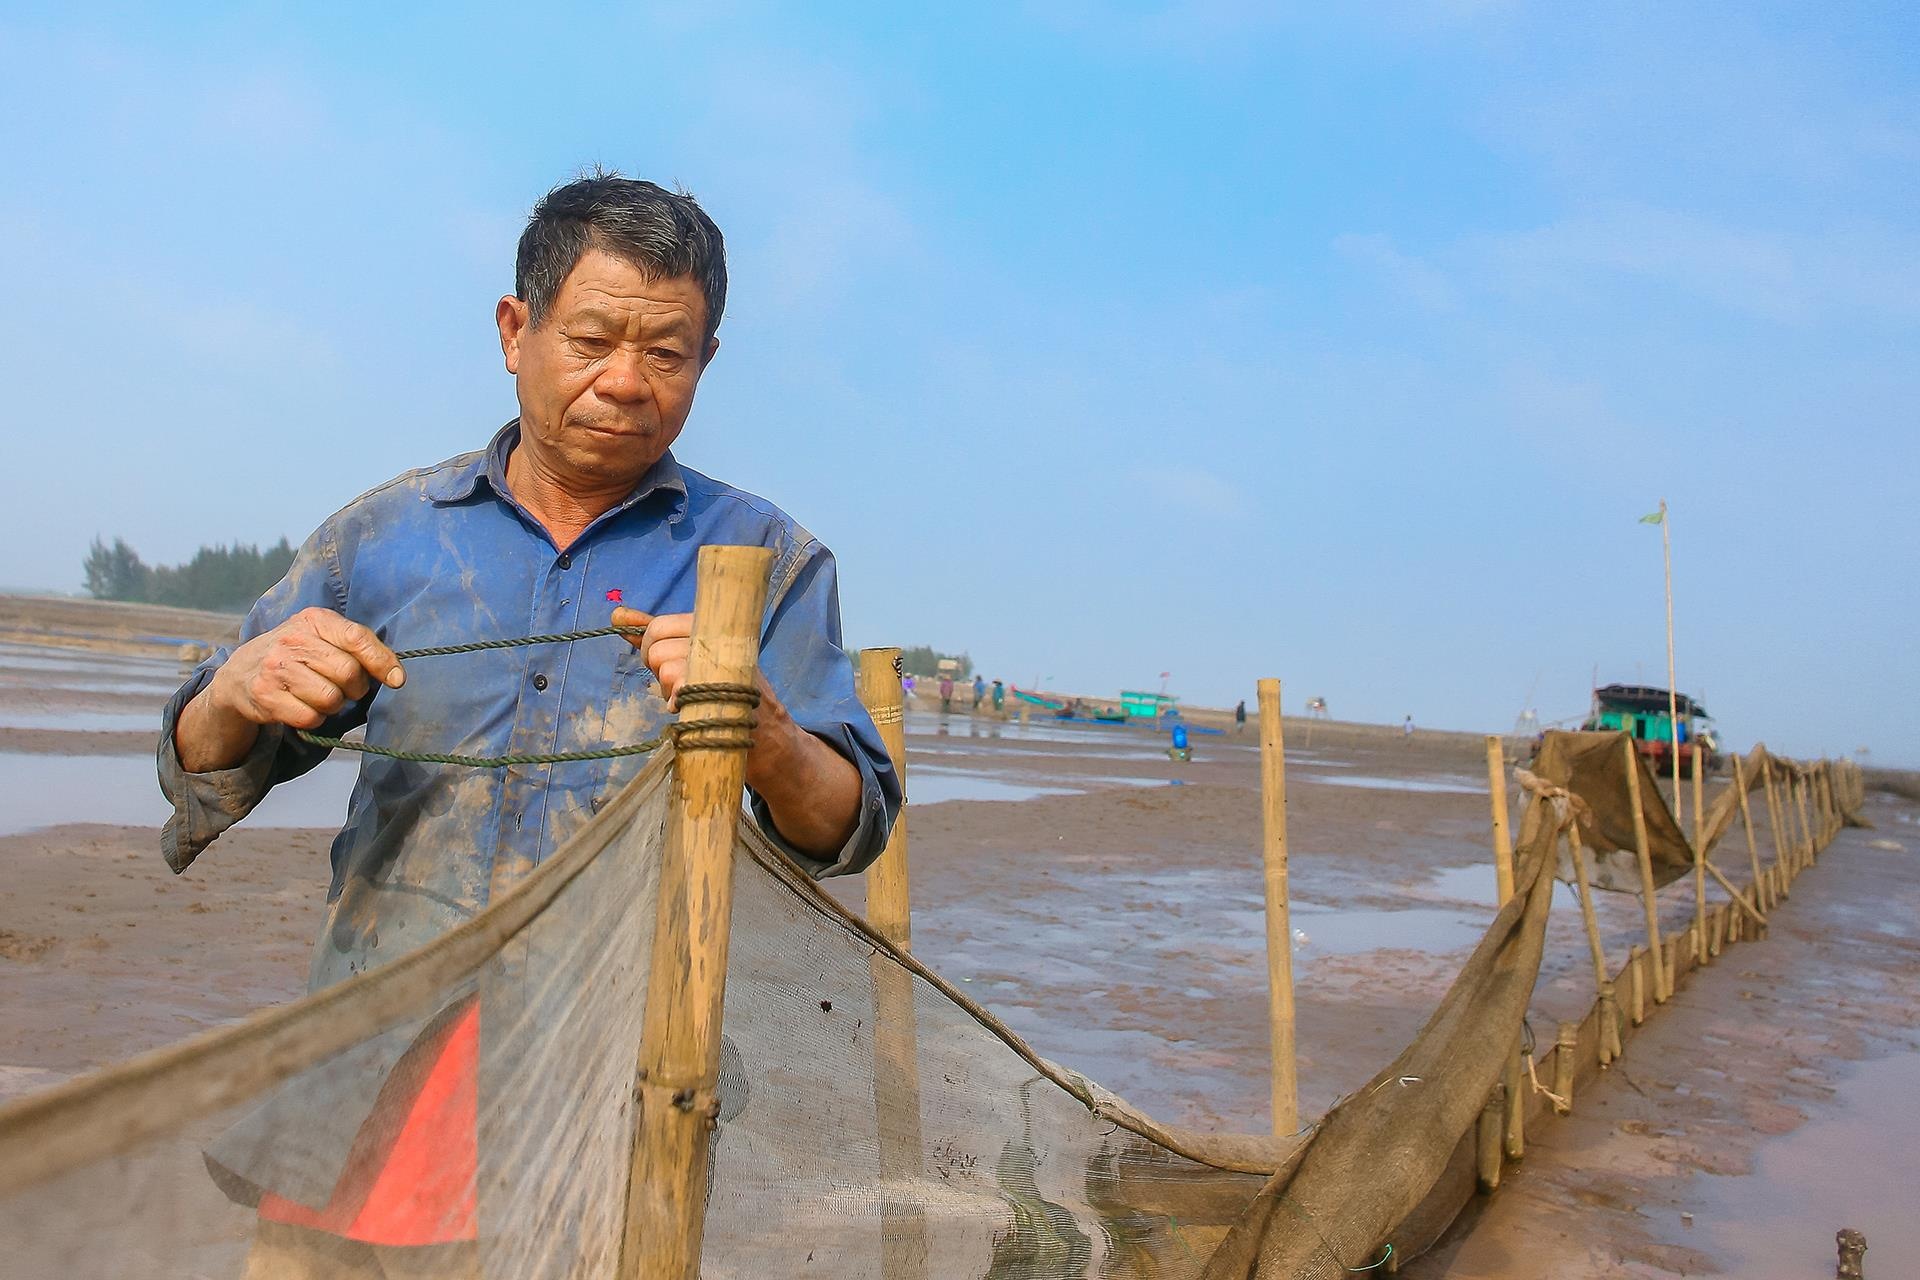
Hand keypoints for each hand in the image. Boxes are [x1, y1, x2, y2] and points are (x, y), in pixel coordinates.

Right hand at [209, 607, 404, 730]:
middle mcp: (292, 640)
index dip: (381, 661)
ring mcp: (276, 668)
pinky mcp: (266, 696)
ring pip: (331, 698)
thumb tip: (395, 675)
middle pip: (348, 672)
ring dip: (334, 704)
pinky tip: (303, 705)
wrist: (242, 673)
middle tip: (345, 687)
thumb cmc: (297, 654)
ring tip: (319, 694)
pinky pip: (311, 718)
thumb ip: (358, 646)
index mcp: (313, 619)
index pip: (356, 638)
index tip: (396, 679)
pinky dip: (314, 718)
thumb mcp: (323, 636)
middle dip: (355, 687)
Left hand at [612, 606, 857, 854]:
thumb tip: (618, 614)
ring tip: (692, 700)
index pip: (658, 625)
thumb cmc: (727, 692)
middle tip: (679, 687)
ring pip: (667, 669)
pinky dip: (681, 703)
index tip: (660, 664)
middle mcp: (721, 637)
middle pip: (658, 648)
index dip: (648, 646)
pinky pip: (682, 690)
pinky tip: (693, 711)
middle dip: (658, 671)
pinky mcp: (727, 690)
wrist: (770, 734)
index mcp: (713, 623)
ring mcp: (725, 663)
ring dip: (671, 691)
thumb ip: (658, 635)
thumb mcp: (695, 656)